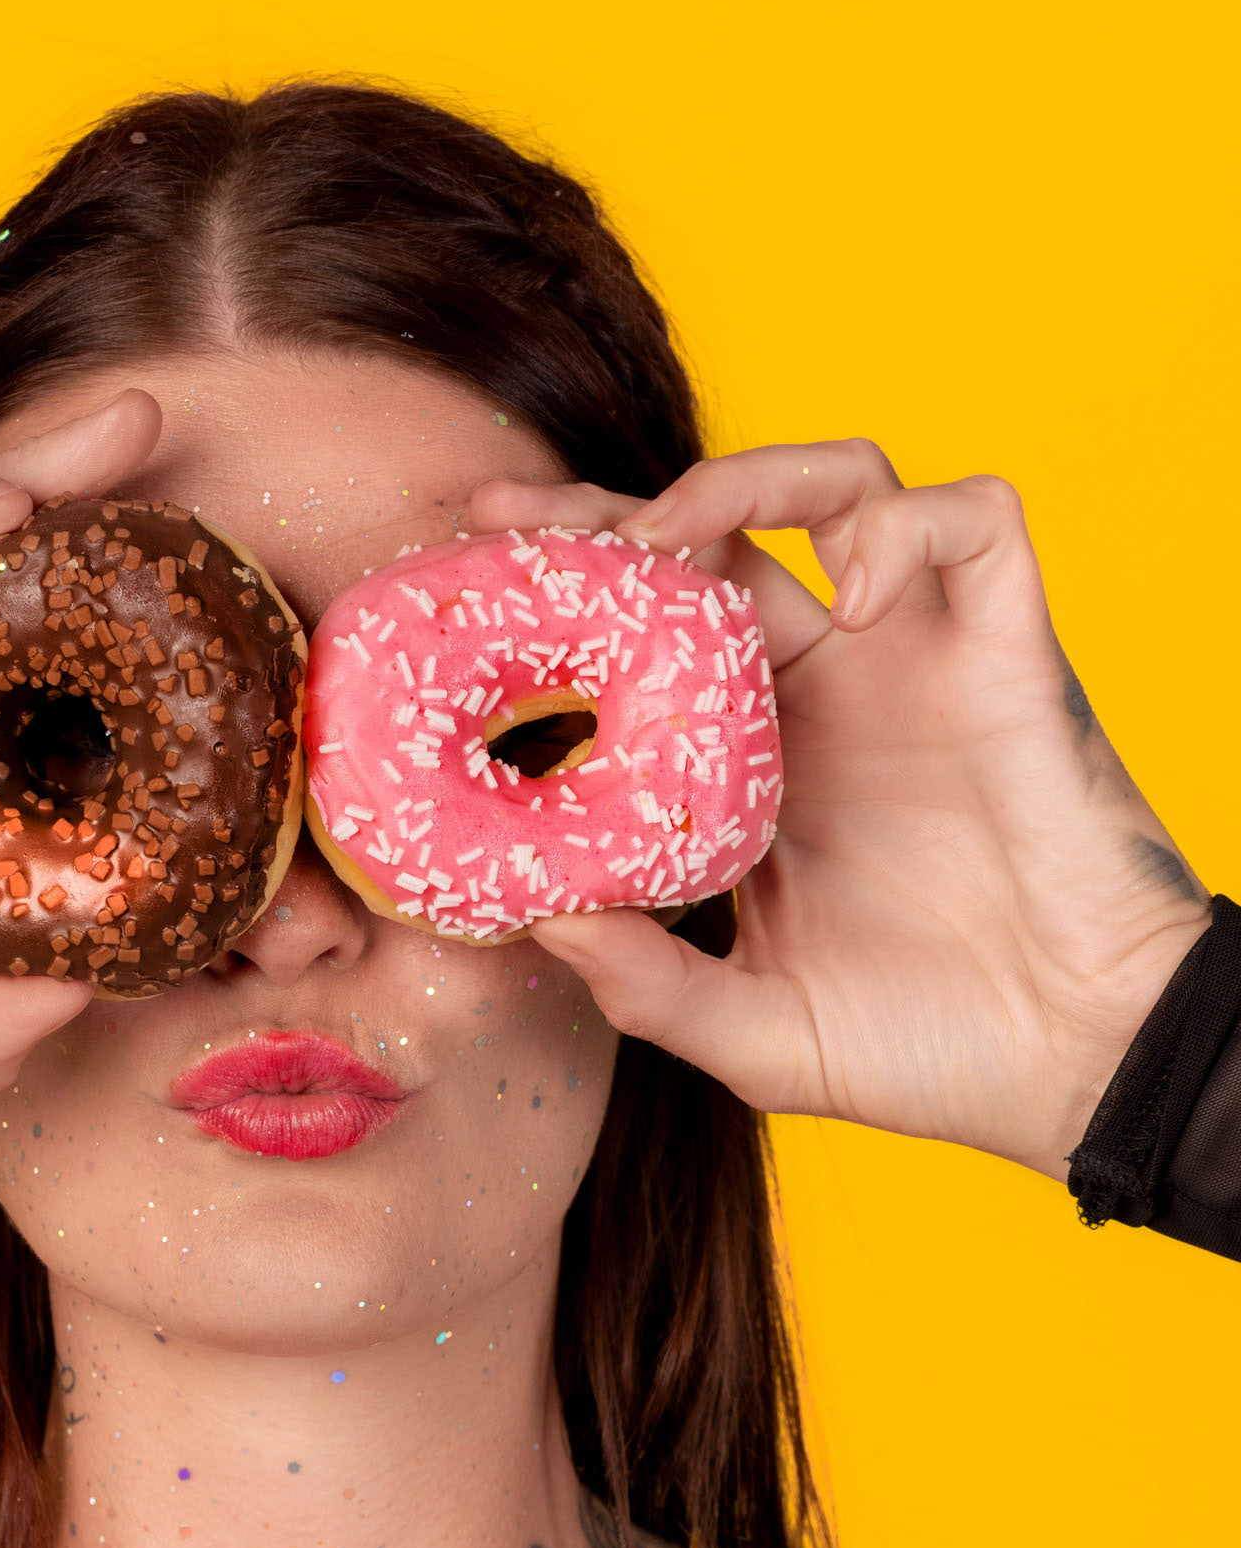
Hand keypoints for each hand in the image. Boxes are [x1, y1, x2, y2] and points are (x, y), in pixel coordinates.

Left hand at [472, 444, 1210, 1176]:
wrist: (1079, 1067)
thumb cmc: (925, 1052)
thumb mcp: (752, 1033)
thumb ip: (647, 983)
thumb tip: (536, 921)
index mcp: (754, 764)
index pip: (643, 636)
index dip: (561, 602)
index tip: (468, 589)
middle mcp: (826, 693)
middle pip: (713, 540)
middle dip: (608, 511)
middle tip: (511, 524)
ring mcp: (916, 663)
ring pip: (842, 486)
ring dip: (752, 480)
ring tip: (675, 536)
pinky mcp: (1009, 652)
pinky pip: (977, 520)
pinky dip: (910, 524)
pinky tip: (856, 594)